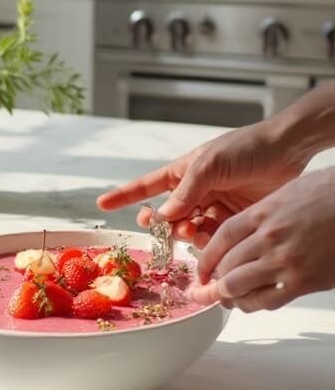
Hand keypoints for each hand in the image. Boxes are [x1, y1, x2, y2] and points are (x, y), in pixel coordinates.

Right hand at [97, 121, 309, 247]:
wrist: (286, 151)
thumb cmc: (245, 148)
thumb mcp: (210, 164)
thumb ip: (185, 191)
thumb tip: (162, 216)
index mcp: (184, 171)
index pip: (147, 185)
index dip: (125, 195)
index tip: (102, 203)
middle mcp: (195, 190)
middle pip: (167, 215)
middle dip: (161, 226)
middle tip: (162, 230)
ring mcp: (213, 206)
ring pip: (189, 230)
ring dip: (187, 235)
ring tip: (194, 232)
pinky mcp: (232, 218)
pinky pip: (212, 236)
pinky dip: (209, 241)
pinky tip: (213, 240)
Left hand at [186, 168, 334, 311]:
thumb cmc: (331, 195)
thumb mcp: (289, 192)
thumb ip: (264, 212)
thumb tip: (246, 230)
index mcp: (263, 212)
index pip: (221, 238)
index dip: (206, 257)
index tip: (201, 268)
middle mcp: (269, 238)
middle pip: (227, 265)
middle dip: (212, 281)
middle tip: (206, 290)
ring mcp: (285, 261)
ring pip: (240, 286)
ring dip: (228, 296)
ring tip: (224, 300)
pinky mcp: (304, 281)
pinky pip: (268, 300)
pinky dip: (254, 305)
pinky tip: (250, 305)